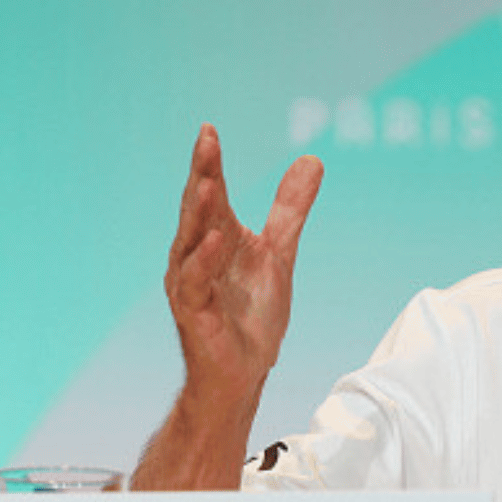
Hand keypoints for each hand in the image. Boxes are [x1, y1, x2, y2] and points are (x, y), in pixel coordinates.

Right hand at [165, 124, 323, 400]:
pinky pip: (195, 284)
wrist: (243, 372)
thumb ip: (289, 209)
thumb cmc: (250, 312)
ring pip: (190, 242)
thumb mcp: (278, 252)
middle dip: (202, 173)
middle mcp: (193, 256)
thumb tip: (311, 158)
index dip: (210, 163)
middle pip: (197, 209)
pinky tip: (214, 241)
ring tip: (209, 182)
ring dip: (199, 213)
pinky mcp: (194, 314)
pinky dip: (203, 262)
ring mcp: (191, 285)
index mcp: (213, 238)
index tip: (210, 129)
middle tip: (206, 139)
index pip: (211, 194)